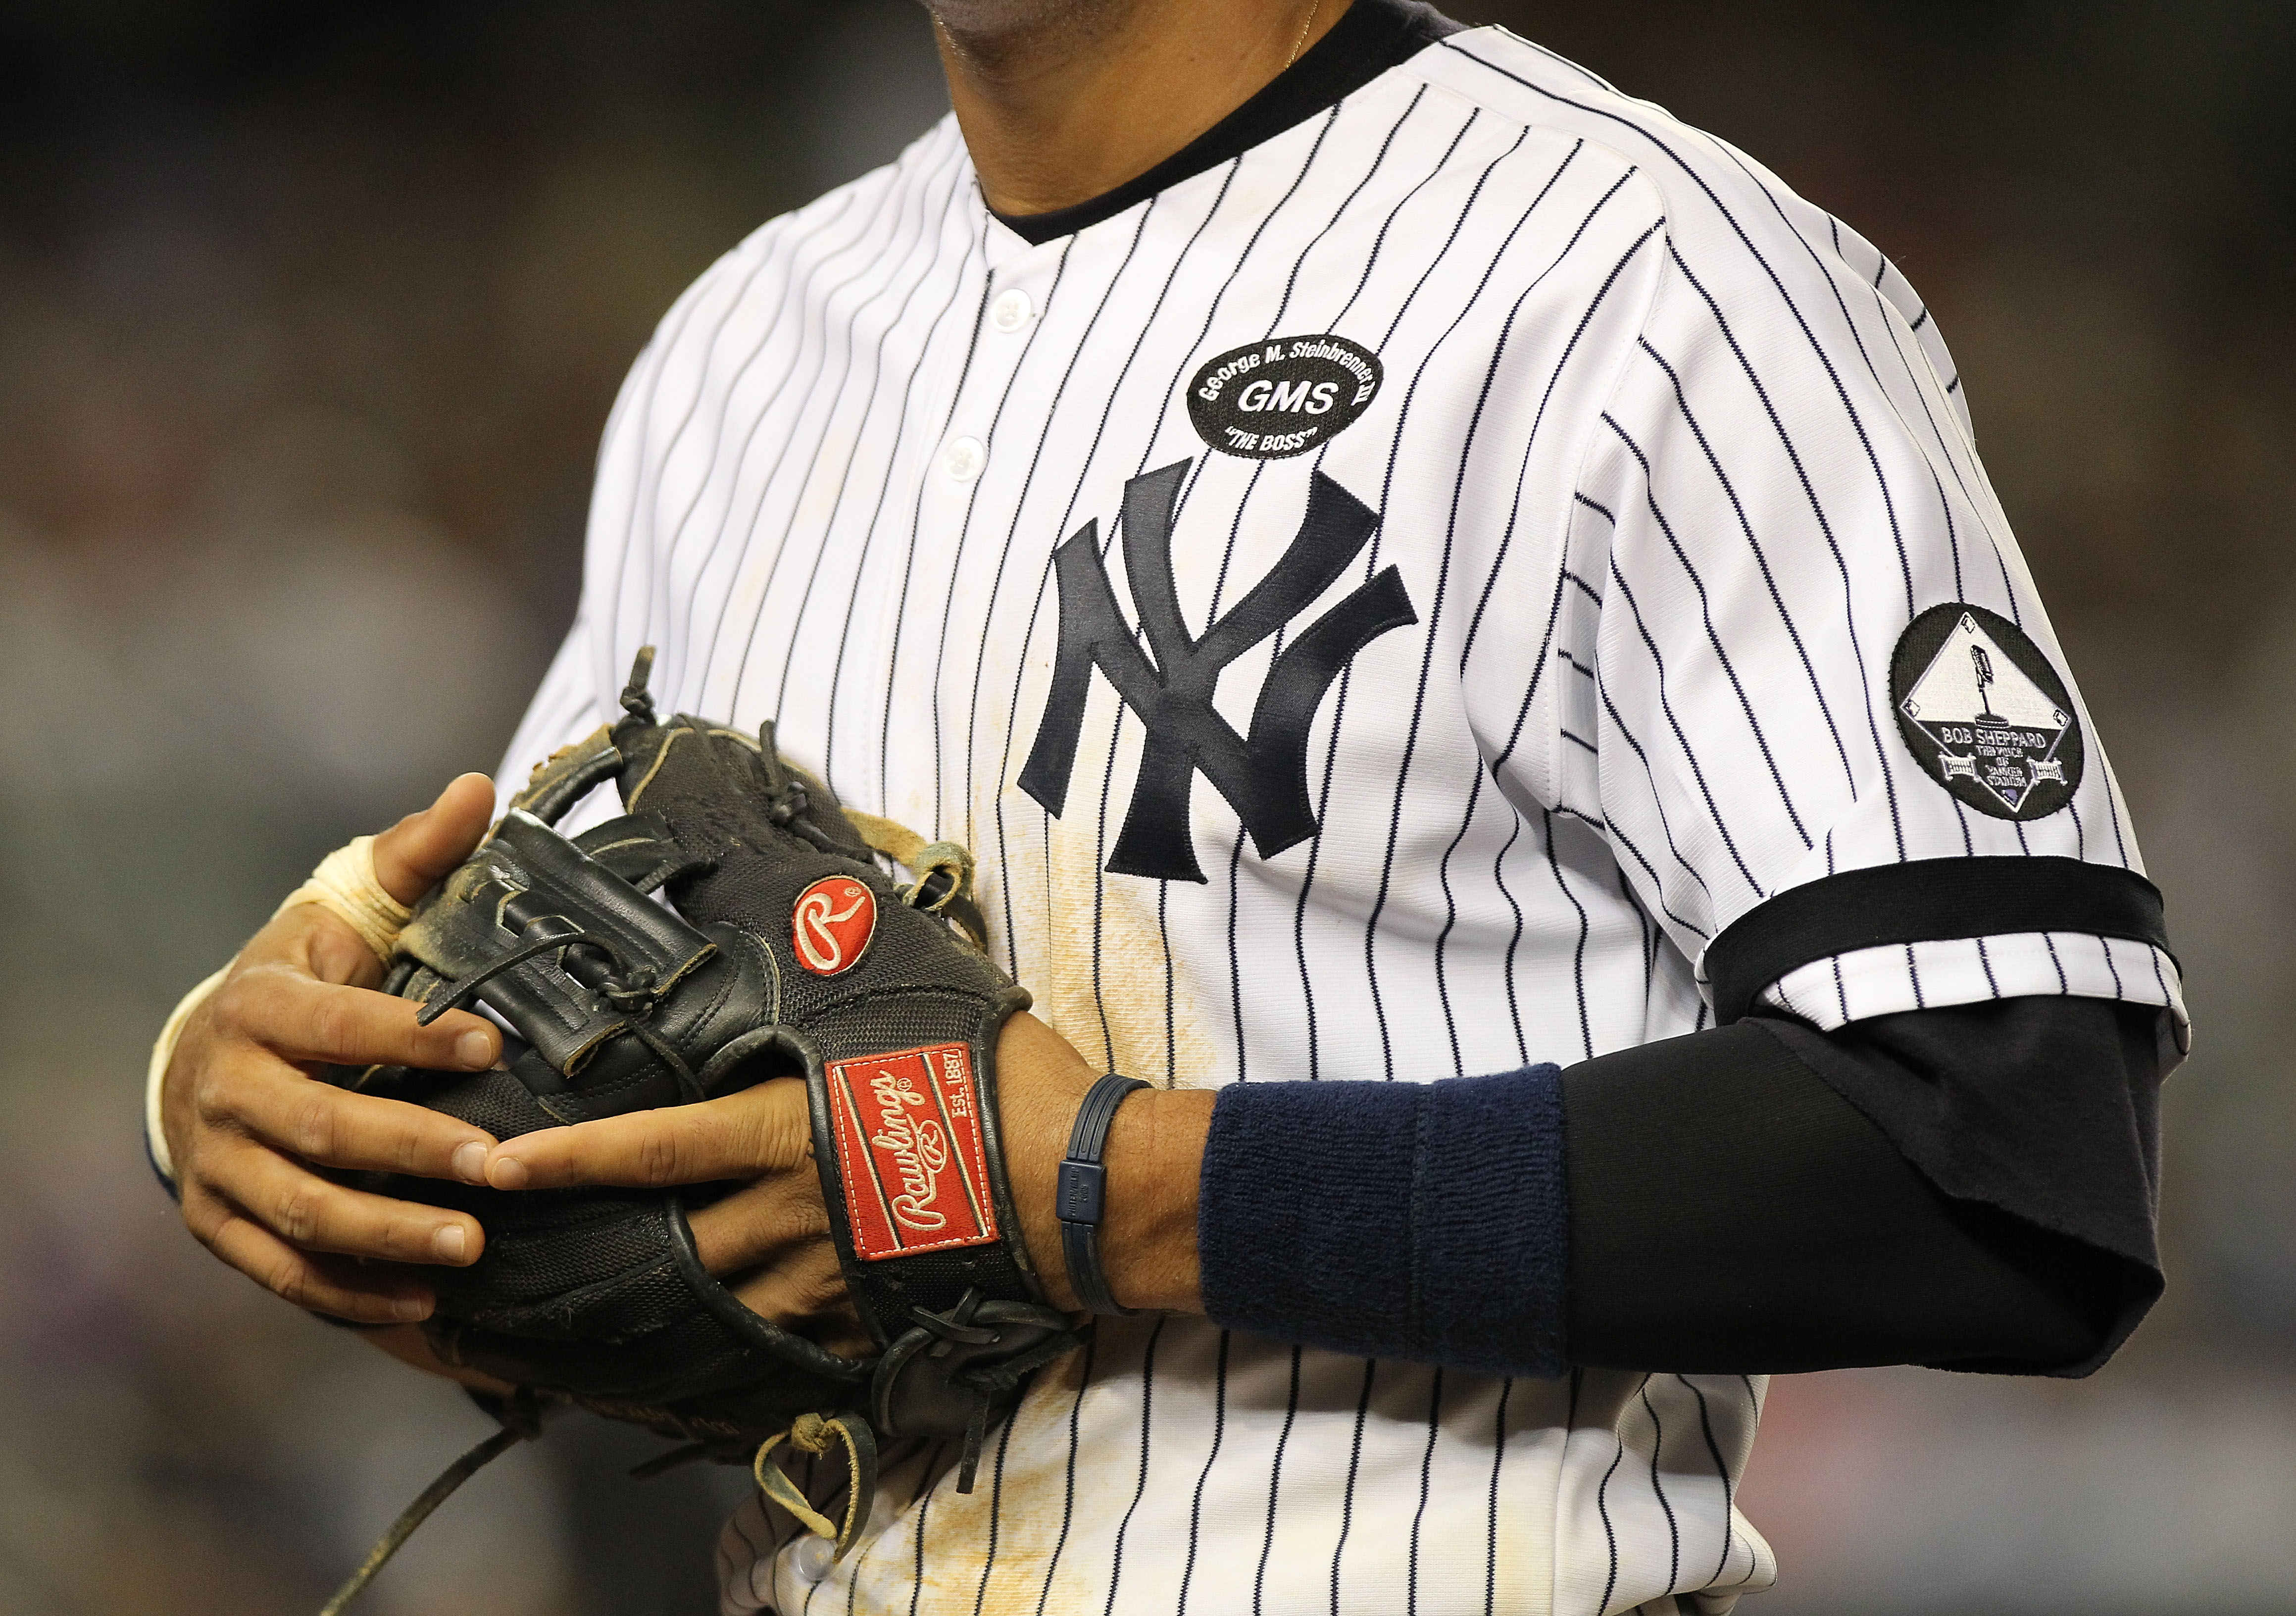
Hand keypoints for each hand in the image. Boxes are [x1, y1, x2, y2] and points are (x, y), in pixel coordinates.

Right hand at [162, 775, 508, 1322]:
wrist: (211, 1048)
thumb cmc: (310, 973)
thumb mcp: (352, 906)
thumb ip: (418, 855)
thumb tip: (479, 788)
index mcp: (263, 1005)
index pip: (342, 1025)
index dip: (415, 1038)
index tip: (494, 1049)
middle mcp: (228, 1089)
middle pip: (323, 1128)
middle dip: (413, 1150)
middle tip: (501, 1170)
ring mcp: (218, 1165)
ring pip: (304, 1210)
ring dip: (389, 1234)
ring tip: (475, 1247)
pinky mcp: (221, 1224)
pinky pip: (285, 1271)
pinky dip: (352, 1292)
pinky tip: (426, 1303)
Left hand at [481, 1011, 1214, 1326]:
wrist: (1081, 1185)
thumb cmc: (1000, 1077)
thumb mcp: (915, 1004)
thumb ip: (845, 982)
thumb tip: (819, 918)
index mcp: (781, 1130)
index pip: (649, 1146)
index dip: (564, 1159)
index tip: (495, 1166)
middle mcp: (785, 1211)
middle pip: (673, 1240)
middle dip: (626, 1239)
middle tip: (574, 1236)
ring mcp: (825, 1275)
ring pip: (727, 1297)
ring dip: (701, 1284)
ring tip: (677, 1274)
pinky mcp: (867, 1319)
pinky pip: (794, 1333)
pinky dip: (772, 1322)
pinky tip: (774, 1309)